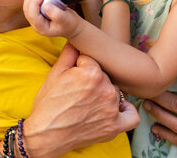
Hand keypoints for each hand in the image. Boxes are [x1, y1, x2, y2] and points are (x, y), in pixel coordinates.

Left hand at [23, 0, 84, 38]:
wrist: (71, 25)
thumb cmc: (69, 24)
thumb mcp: (66, 20)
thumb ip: (57, 15)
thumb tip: (46, 6)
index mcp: (41, 28)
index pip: (32, 15)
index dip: (34, 4)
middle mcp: (35, 23)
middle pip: (27, 9)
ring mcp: (35, 18)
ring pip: (27, 4)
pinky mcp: (37, 12)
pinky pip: (32, 2)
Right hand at [24, 44, 139, 157]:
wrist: (45, 135)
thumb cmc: (48, 104)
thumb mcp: (55, 73)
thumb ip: (69, 53)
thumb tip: (75, 41)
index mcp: (92, 72)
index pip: (91, 60)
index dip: (80, 67)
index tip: (73, 76)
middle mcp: (106, 88)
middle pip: (104, 76)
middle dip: (93, 80)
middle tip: (78, 92)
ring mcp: (112, 108)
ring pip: (115, 91)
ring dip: (105, 94)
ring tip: (89, 103)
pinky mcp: (115, 126)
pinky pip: (131, 115)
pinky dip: (125, 111)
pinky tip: (115, 109)